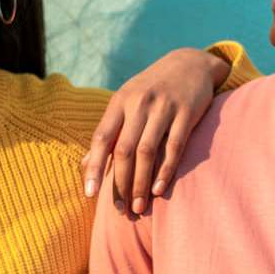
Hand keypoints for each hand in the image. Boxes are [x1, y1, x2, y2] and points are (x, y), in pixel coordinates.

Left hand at [82, 48, 229, 213]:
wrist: (189, 63)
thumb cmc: (152, 89)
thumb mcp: (126, 102)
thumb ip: (108, 133)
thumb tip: (85, 165)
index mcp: (120, 102)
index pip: (102, 138)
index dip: (94, 167)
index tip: (90, 194)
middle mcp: (139, 103)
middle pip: (124, 150)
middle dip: (121, 184)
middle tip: (121, 210)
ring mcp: (164, 107)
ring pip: (147, 151)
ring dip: (141, 183)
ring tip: (140, 207)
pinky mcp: (187, 113)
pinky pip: (174, 146)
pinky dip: (165, 170)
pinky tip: (159, 190)